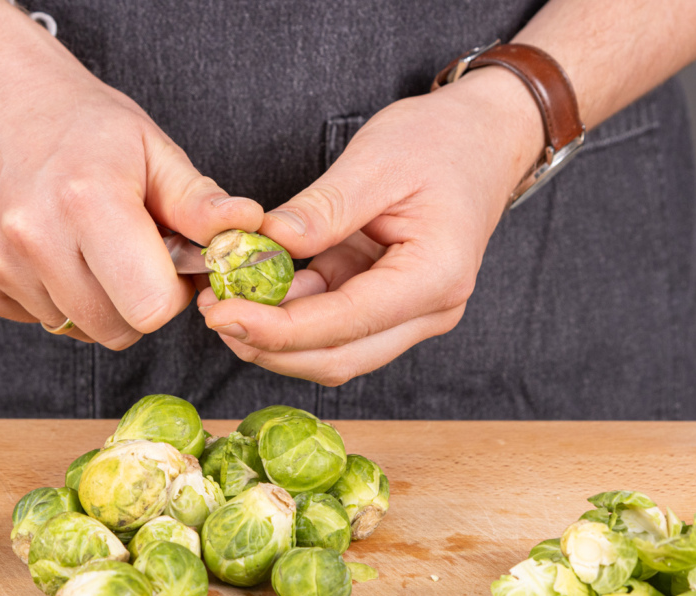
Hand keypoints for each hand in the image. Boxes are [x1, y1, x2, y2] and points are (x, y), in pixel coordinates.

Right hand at [0, 21, 261, 347]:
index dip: (170, 295)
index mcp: (88, 201)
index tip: (167, 264)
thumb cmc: (82, 125)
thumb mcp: (151, 149)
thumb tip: (248, 231)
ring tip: (85, 243)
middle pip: (115, 330)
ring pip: (74, 328)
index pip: (151, 309)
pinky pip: (33, 319)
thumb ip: (197, 202)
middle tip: (130, 255)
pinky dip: (50, 295)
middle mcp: (32, 237)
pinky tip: (48, 248)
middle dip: (135, 304)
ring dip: (92, 299)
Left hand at [196, 67, 542, 383]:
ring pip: (331, 351)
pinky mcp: (385, 304)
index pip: (345, 322)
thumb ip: (324, 208)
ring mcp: (408, 313)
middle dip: (269, 345)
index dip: (278, 329)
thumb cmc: (441, 142)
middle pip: (336, 357)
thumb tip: (267, 244)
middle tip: (212, 313)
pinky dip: (290, 314)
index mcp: (435, 276)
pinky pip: (331, 325)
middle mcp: (428, 310)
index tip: (222, 314)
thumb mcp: (377, 160)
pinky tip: (254, 290)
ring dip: (275, 336)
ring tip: (224, 300)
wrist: (483, 139)